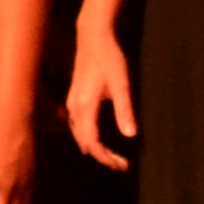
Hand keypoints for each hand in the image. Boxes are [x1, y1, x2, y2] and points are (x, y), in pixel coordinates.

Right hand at [65, 19, 137, 171]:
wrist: (93, 38)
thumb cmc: (110, 59)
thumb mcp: (122, 84)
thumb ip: (125, 110)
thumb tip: (131, 136)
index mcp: (85, 107)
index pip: (92, 142)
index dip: (106, 157)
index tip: (123, 165)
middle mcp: (74, 108)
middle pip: (84, 142)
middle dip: (102, 156)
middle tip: (121, 164)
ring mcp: (72, 103)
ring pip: (79, 135)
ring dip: (94, 148)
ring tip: (112, 156)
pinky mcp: (73, 99)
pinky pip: (77, 126)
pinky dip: (88, 137)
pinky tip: (98, 138)